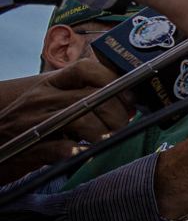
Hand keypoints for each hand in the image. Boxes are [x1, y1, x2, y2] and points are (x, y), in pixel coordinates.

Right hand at [0, 61, 136, 183]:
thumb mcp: (48, 103)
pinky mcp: (30, 147)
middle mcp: (42, 99)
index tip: (128, 96)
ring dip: (103, 131)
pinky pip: (61, 148)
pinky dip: (79, 151)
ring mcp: (35, 122)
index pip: (85, 68)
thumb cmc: (26, 125)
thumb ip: (79, 97)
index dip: (112, 79)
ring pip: (82, 119)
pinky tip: (85, 152)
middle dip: (116, 113)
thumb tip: (125, 103)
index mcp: (49, 85)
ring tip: (108, 138)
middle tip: (123, 124)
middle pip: (92, 97)